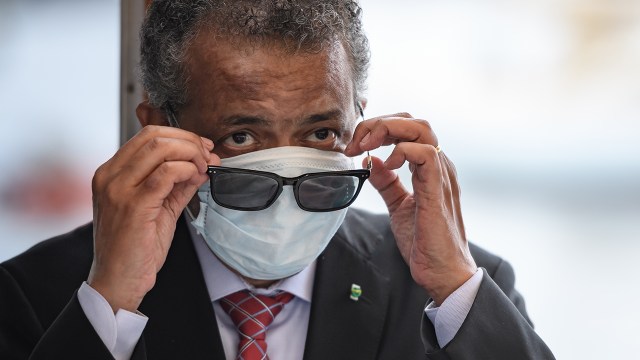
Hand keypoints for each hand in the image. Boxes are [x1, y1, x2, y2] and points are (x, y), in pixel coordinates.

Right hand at [88, 125, 217, 311]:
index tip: (202, 148)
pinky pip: (166, 173)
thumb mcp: (158, 208)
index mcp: (111, 173)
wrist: (118, 281)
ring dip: (191, 154)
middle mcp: (109, 176)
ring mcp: (118, 189)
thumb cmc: (135, 249)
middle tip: (208, 156)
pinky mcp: (133, 205)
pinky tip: (196, 179)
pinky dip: (188, 170)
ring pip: (160, 148)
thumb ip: (177, 184)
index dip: (180, 136)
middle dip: (189, 141)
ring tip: (204, 169)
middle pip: (154, 135)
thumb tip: (201, 164)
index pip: (146, 135)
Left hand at [345, 113, 476, 304]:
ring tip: (367, 147)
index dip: (377, 129)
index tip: (355, 146)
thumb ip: (387, 183)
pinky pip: (426, 153)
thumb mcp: (398, 206)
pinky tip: (389, 164)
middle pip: (412, 122)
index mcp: (429, 168)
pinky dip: (402, 151)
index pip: (406, 129)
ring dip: (387, 130)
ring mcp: (441, 175)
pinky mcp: (438, 189)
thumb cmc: (425, 242)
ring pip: (420, 129)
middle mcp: (438, 165)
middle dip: (379, 124)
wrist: (442, 273)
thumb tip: (372, 162)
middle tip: (356, 142)